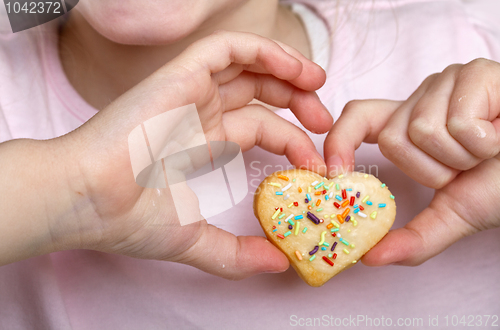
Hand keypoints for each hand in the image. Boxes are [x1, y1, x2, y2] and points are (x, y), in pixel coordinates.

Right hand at [47, 31, 331, 277]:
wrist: (86, 200)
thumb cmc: (126, 218)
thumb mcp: (194, 240)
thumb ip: (236, 254)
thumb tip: (279, 263)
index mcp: (201, 142)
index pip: (258, 129)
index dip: (291, 142)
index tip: (316, 164)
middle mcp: (198, 113)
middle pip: (259, 93)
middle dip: (297, 101)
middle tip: (325, 122)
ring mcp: (189, 92)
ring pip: (247, 65)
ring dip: (287, 70)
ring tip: (318, 84)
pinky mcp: (180, 76)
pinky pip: (227, 49)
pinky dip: (262, 51)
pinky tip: (294, 69)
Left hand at [324, 58, 499, 265]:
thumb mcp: (455, 214)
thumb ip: (415, 238)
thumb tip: (369, 258)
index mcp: (409, 125)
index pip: (358, 118)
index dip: (340, 140)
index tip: (333, 170)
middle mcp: (422, 99)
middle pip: (393, 140)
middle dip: (435, 169)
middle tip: (467, 165)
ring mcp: (447, 82)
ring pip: (423, 131)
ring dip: (462, 157)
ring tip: (486, 150)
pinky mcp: (475, 73)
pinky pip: (459, 123)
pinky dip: (485, 143)